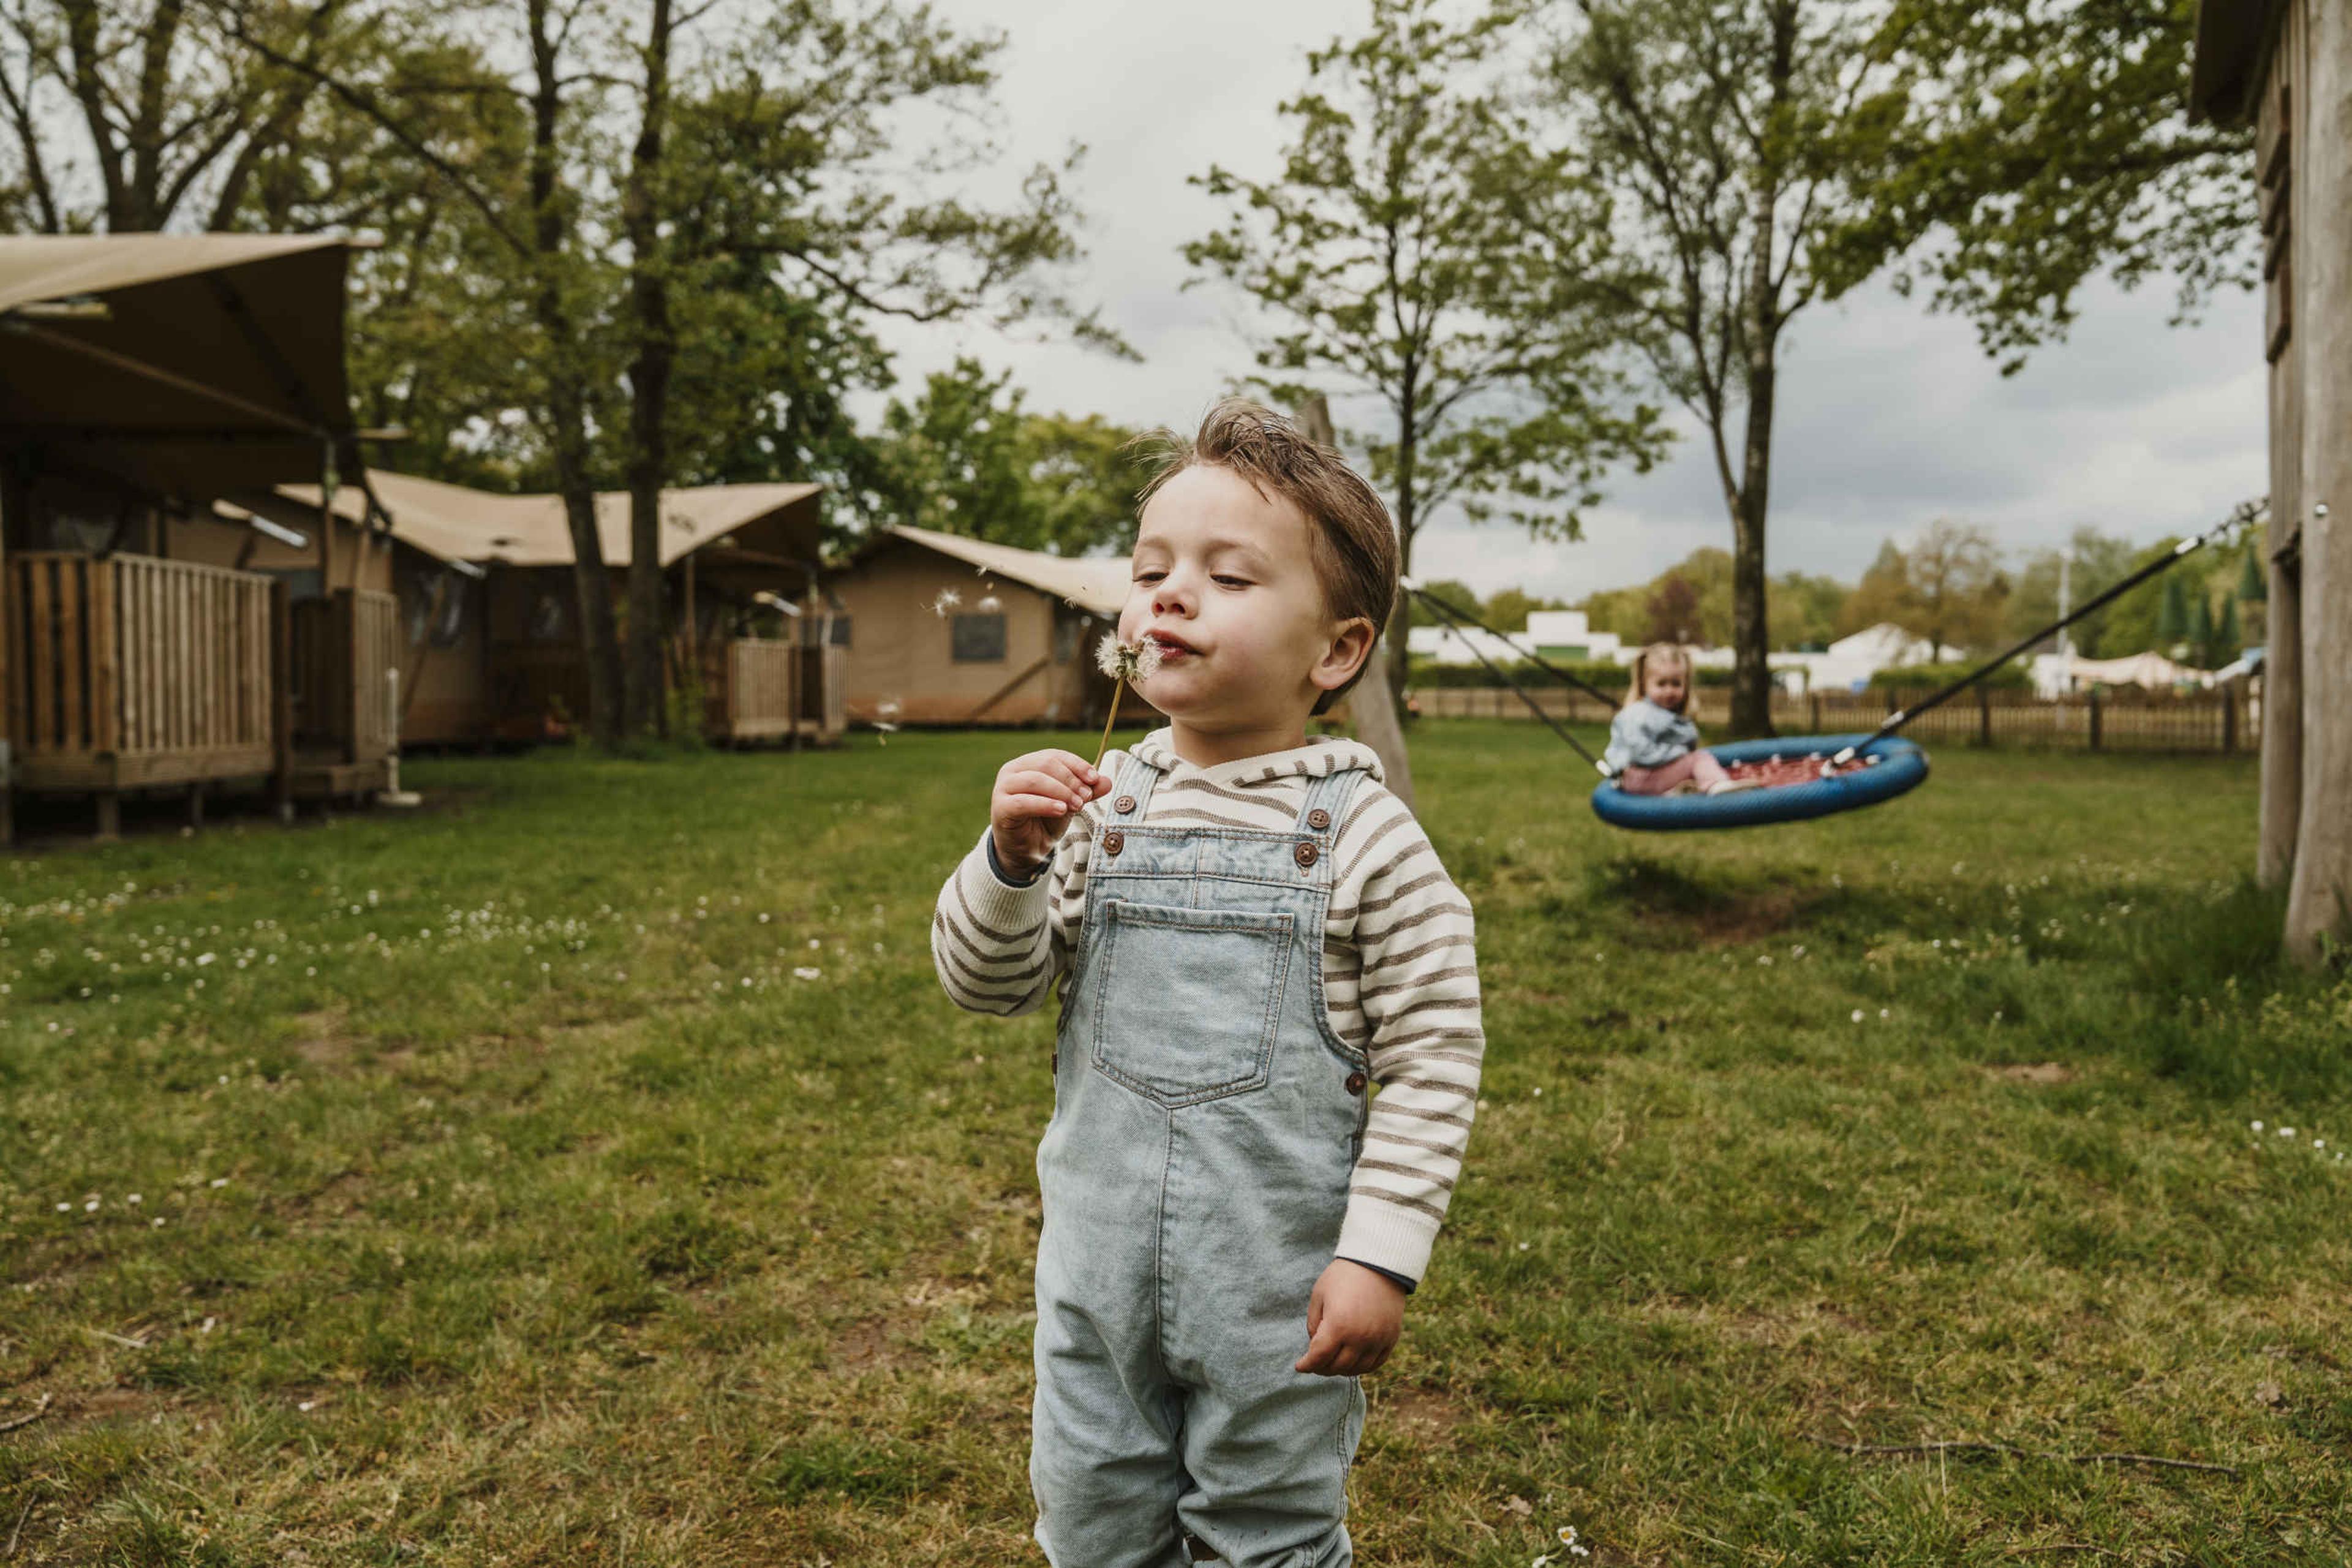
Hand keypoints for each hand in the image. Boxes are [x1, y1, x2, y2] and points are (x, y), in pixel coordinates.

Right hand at [990, 749, 1110, 877]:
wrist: (1027, 850)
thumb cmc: (1045, 821)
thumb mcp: (1070, 803)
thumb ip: (1086, 791)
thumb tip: (1107, 781)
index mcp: (1028, 763)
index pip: (1054, 755)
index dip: (1076, 765)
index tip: (1094, 779)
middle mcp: (1012, 770)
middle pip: (1045, 764)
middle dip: (1071, 780)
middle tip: (1086, 798)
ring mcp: (1003, 788)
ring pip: (1035, 780)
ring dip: (1061, 792)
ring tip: (1078, 805)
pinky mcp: (1000, 807)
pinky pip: (1023, 802)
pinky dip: (1045, 804)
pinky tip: (1061, 810)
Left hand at [1294, 1259, 1404, 1376]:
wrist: (1378, 1263)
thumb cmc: (1344, 1276)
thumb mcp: (1319, 1295)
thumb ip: (1313, 1324)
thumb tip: (1315, 1346)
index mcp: (1338, 1325)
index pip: (1319, 1357)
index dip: (1307, 1365)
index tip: (1300, 1366)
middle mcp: (1360, 1337)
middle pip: (1337, 1367)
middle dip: (1322, 1368)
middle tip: (1315, 1364)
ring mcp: (1378, 1339)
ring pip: (1357, 1369)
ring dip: (1342, 1370)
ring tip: (1333, 1363)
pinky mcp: (1391, 1337)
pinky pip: (1376, 1363)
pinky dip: (1363, 1366)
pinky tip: (1353, 1361)